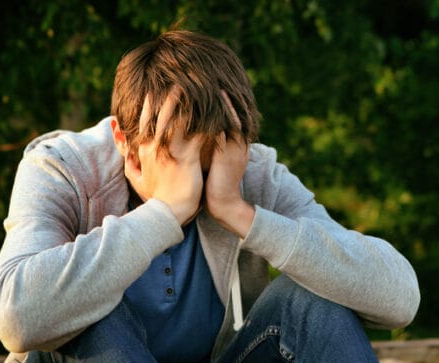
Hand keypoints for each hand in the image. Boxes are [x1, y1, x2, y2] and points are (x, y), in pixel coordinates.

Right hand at [124, 87, 203, 224]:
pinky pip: (196, 136)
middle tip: (177, 82)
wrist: (167, 213)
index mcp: (145, 150)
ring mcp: (171, 152)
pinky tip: (213, 113)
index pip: (145, 123)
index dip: (149, 106)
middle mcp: (156, 147)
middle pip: (161, 116)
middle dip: (168, 99)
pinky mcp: (186, 159)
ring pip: (177, 121)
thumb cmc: (155, 197)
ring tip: (195, 90)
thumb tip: (125, 152)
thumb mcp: (136, 180)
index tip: (153, 92)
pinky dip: (204, 124)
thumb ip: (130, 163)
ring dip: (186, 105)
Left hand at [204, 91, 254, 237]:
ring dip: (224, 105)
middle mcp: (238, 144)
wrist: (223, 206)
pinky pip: (225, 131)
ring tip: (216, 88)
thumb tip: (201, 132)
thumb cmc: (213, 185)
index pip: (235, 118)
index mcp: (235, 145)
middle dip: (229, 99)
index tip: (220, 88)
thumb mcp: (214, 161)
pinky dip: (218, 119)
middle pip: (237, 115)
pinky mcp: (227, 156)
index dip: (229, 104)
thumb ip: (211, 145)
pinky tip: (208, 109)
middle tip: (220, 81)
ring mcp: (235, 149)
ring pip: (233, 120)